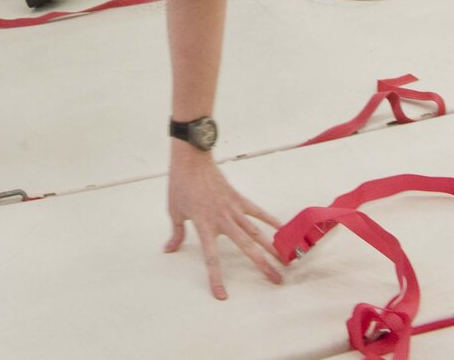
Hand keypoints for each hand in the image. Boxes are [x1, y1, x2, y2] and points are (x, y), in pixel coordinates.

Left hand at [165, 145, 282, 299]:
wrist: (191, 157)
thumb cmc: (180, 183)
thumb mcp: (173, 210)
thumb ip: (176, 232)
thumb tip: (168, 249)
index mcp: (204, 225)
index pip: (211, 257)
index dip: (216, 277)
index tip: (222, 295)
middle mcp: (222, 220)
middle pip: (246, 247)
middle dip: (262, 265)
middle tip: (277, 280)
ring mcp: (232, 208)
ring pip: (256, 231)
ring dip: (272, 246)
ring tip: (285, 260)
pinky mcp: (238, 198)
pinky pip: (256, 211)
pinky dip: (269, 219)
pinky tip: (282, 229)